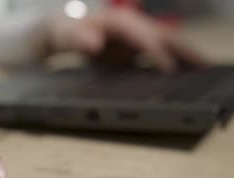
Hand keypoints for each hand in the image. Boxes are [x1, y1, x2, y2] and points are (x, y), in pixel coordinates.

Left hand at [44, 8, 206, 70]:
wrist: (55, 30)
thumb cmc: (59, 30)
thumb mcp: (61, 33)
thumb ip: (75, 36)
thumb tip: (93, 41)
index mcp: (114, 20)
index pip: (140, 33)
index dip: (154, 49)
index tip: (168, 67)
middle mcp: (127, 26)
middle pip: (160, 35)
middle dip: (181, 49)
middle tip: (203, 66)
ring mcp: (131, 38)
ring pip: (162, 43)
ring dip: (182, 55)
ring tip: (203, 69)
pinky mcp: (130, 49)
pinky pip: (153, 55)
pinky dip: (169, 63)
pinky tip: (182, 76)